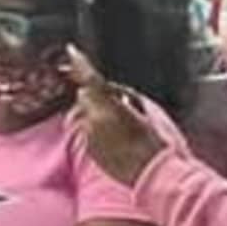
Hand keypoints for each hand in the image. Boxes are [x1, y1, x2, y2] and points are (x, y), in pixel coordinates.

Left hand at [68, 66, 164, 184]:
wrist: (152, 174)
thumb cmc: (155, 143)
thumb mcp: (146, 112)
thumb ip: (124, 98)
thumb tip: (114, 94)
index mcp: (109, 108)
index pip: (90, 79)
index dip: (79, 63)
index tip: (71, 50)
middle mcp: (93, 122)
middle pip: (85, 97)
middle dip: (96, 96)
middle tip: (119, 104)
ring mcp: (89, 138)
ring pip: (87, 115)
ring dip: (98, 115)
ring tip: (122, 128)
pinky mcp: (90, 151)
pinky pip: (90, 133)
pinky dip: (98, 132)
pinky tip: (118, 141)